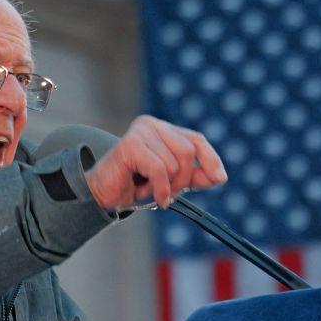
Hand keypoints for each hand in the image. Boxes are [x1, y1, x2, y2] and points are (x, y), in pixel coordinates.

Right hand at [85, 115, 227, 210]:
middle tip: (164, 193)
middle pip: (188, 153)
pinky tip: (146, 195)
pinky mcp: (130, 144)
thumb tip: (219, 176)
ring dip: (164, 186)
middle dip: (181, 180)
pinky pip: (159, 170)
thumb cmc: (135, 185)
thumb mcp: (171, 181)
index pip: (197, 140)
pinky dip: (158, 188)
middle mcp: (152, 124)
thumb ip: (195, 177)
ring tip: (145, 189)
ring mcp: (140, 132)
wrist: (101, 194)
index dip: (210, 159)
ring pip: (174, 164)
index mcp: (164, 129)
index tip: (219, 179)